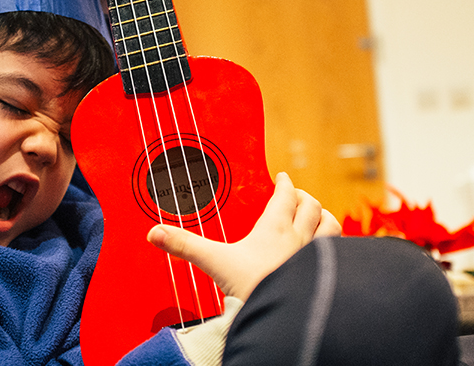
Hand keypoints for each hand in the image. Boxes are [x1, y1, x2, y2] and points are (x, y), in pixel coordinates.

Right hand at [147, 172, 341, 301]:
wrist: (282, 316)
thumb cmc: (252, 286)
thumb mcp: (213, 262)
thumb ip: (184, 246)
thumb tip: (154, 233)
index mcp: (274, 228)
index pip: (285, 196)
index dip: (284, 183)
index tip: (283, 177)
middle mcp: (300, 238)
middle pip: (311, 207)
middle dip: (304, 198)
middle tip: (296, 196)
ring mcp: (316, 257)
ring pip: (331, 226)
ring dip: (324, 217)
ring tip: (318, 216)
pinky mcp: (325, 275)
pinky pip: (339, 252)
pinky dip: (336, 246)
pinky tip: (329, 252)